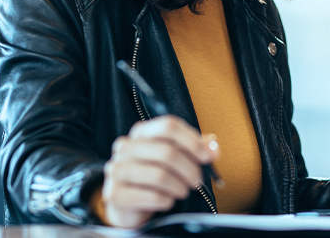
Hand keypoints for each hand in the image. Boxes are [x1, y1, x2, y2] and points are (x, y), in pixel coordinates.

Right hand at [101, 115, 218, 227]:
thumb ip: (195, 149)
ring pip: (160, 175)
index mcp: (141, 131)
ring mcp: (117, 169)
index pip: (168, 126)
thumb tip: (214, 148)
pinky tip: (167, 200)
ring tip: (182, 191)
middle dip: (190, 169)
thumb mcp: (175, 156)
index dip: (192, 141)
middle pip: (167, 152)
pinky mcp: (115, 193)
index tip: (207, 157)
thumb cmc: (154, 175)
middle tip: (197, 181)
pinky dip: (166, 200)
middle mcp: (125, 146)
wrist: (127, 204)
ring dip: (179, 186)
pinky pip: (151, 196)